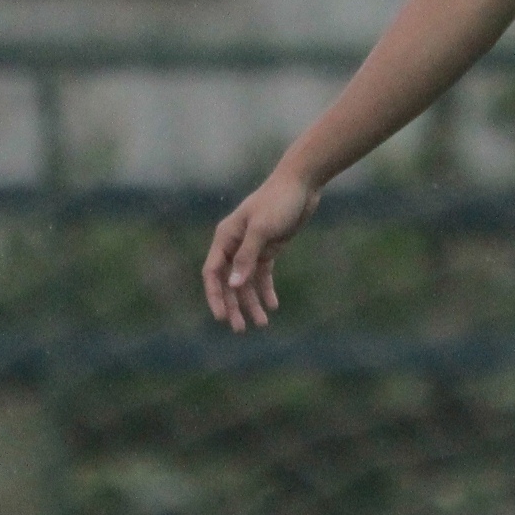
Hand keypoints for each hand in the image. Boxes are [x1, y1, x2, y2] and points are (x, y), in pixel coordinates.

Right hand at [203, 166, 321, 332]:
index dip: (215, 296)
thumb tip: (233, 285)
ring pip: (246, 282)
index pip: (213, 273)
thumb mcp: (262, 230)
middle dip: (234, 306)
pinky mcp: (268, 248)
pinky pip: (263, 275)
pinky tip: (273, 306)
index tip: (221, 317)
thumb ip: (246, 257)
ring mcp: (251, 247)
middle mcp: (234, 244)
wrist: (301, 184)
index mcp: (225, 237)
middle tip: (241, 329)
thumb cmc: (278, 202)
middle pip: (229, 282)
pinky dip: (266, 290)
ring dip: (252, 303)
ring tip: (262, 324)